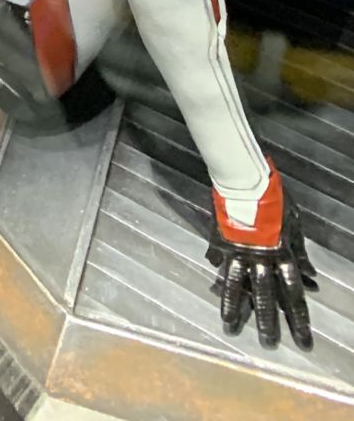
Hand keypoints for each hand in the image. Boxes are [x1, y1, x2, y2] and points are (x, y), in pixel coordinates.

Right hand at [208, 178, 315, 348]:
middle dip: (268, 323)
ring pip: (237, 287)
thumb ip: (299, 253)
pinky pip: (221, 263)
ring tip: (231, 327)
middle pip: (266, 297)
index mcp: (283, 256)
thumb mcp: (295, 226)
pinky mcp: (222, 243)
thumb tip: (311, 276)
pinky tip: (213, 288)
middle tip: (269, 345)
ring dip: (235, 308)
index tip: (303, 342)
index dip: (299, 320)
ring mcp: (239, 252)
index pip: (294, 295)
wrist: (247, 180)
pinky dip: (219, 275)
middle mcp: (261, 260)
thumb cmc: (277, 200)